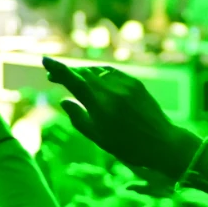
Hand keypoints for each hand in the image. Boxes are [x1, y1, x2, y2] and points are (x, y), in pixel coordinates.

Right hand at [43, 57, 194, 175]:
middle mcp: (111, 90)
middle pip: (83, 73)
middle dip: (67, 73)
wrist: (162, 143)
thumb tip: (64, 101)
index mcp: (99, 104)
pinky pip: (111, 72)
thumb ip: (79, 118)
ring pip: (97, 71)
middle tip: (53, 77)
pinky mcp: (135, 83)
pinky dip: (99, 73)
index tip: (45, 60)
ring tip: (73, 79)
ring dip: (82, 72)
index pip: (73, 81)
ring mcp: (125, 84)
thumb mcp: (98, 137)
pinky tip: (94, 78)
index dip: (58, 69)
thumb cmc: (128, 146)